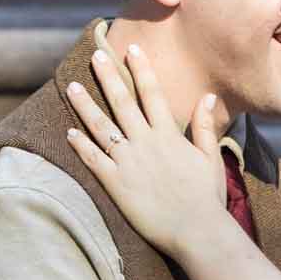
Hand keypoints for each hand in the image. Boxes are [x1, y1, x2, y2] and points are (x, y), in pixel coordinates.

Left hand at [64, 35, 226, 259]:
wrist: (197, 230)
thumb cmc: (207, 198)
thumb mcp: (211, 158)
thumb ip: (204, 126)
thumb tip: (208, 96)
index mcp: (169, 135)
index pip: (152, 94)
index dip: (142, 69)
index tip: (132, 49)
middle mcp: (145, 143)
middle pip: (122, 102)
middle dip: (108, 76)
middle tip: (96, 56)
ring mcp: (128, 163)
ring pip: (101, 127)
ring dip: (85, 105)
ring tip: (72, 86)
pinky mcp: (116, 184)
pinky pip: (93, 160)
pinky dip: (80, 145)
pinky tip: (69, 131)